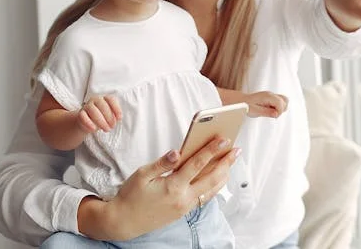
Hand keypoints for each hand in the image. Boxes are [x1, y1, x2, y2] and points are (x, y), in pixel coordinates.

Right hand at [77, 138, 238, 239]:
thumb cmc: (131, 195)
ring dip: (223, 175)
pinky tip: (217, 177)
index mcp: (172, 186)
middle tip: (236, 150)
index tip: (223, 139)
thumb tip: (178, 151)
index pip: (197, 164)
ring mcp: (185, 207)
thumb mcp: (142, 174)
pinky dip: (214, 186)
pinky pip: (204, 197)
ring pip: (212, 190)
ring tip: (230, 162)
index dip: (212, 150)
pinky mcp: (184, 211)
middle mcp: (183, 198)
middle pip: (212, 178)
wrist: (124, 221)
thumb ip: (162, 163)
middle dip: (226, 163)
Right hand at [78, 95, 121, 132]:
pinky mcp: (80, 114)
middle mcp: (95, 99)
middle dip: (109, 117)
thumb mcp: (110, 116)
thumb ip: (114, 115)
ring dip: (101, 121)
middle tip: (112, 126)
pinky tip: (94, 129)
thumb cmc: (103, 117)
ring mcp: (87, 106)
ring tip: (106, 129)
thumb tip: (117, 119)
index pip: (111, 99)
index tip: (119, 118)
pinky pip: (83, 116)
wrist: (88, 122)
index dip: (116, 108)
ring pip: (93, 110)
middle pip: (102, 105)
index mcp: (105, 98)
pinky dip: (89, 123)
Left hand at [244, 91, 288, 117]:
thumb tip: (277, 114)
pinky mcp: (271, 98)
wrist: (241, 101)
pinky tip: (271, 110)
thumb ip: (266, 112)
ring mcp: (271, 95)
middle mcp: (270, 94)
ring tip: (272, 112)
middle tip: (272, 114)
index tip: (274, 116)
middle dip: (281, 109)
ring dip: (281, 108)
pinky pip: (280, 102)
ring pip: (284, 100)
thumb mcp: (254, 111)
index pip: (280, 102)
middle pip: (285, 100)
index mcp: (267, 96)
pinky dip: (278, 107)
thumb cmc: (246, 106)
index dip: (279, 111)